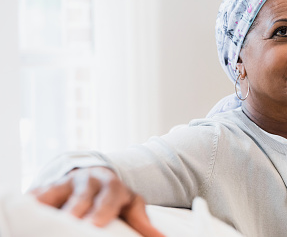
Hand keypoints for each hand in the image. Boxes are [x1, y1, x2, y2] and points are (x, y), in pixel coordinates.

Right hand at [30, 167, 163, 236]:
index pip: (109, 197)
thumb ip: (142, 222)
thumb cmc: (115, 197)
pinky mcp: (47, 188)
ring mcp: (66, 183)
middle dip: (75, 209)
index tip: (95, 224)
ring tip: (46, 219)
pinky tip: (30, 213)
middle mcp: (89, 181)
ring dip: (51, 205)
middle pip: (81, 196)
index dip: (102, 210)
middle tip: (70, 222)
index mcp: (113, 186)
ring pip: (56, 192)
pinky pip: (37, 194)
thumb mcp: (131, 206)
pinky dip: (34, 202)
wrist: (95, 177)